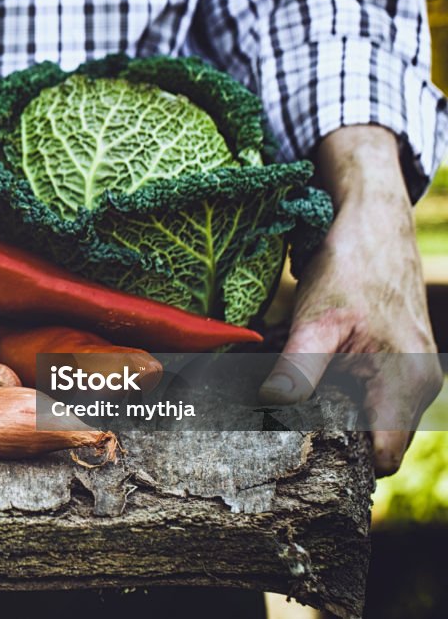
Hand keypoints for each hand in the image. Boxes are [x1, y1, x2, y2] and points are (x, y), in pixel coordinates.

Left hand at [260, 125, 441, 475]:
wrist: (373, 226)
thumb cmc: (349, 269)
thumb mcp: (315, 320)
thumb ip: (298, 368)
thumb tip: (274, 406)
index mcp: (406, 386)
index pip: (382, 459)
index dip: (345, 467)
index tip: (301, 460)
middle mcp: (418, 387)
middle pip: (378, 443)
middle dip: (337, 445)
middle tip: (284, 437)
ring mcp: (413, 375)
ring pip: (373, 419)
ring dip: (337, 418)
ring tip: (293, 408)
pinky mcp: (400, 362)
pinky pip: (373, 396)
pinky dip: (342, 396)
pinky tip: (310, 384)